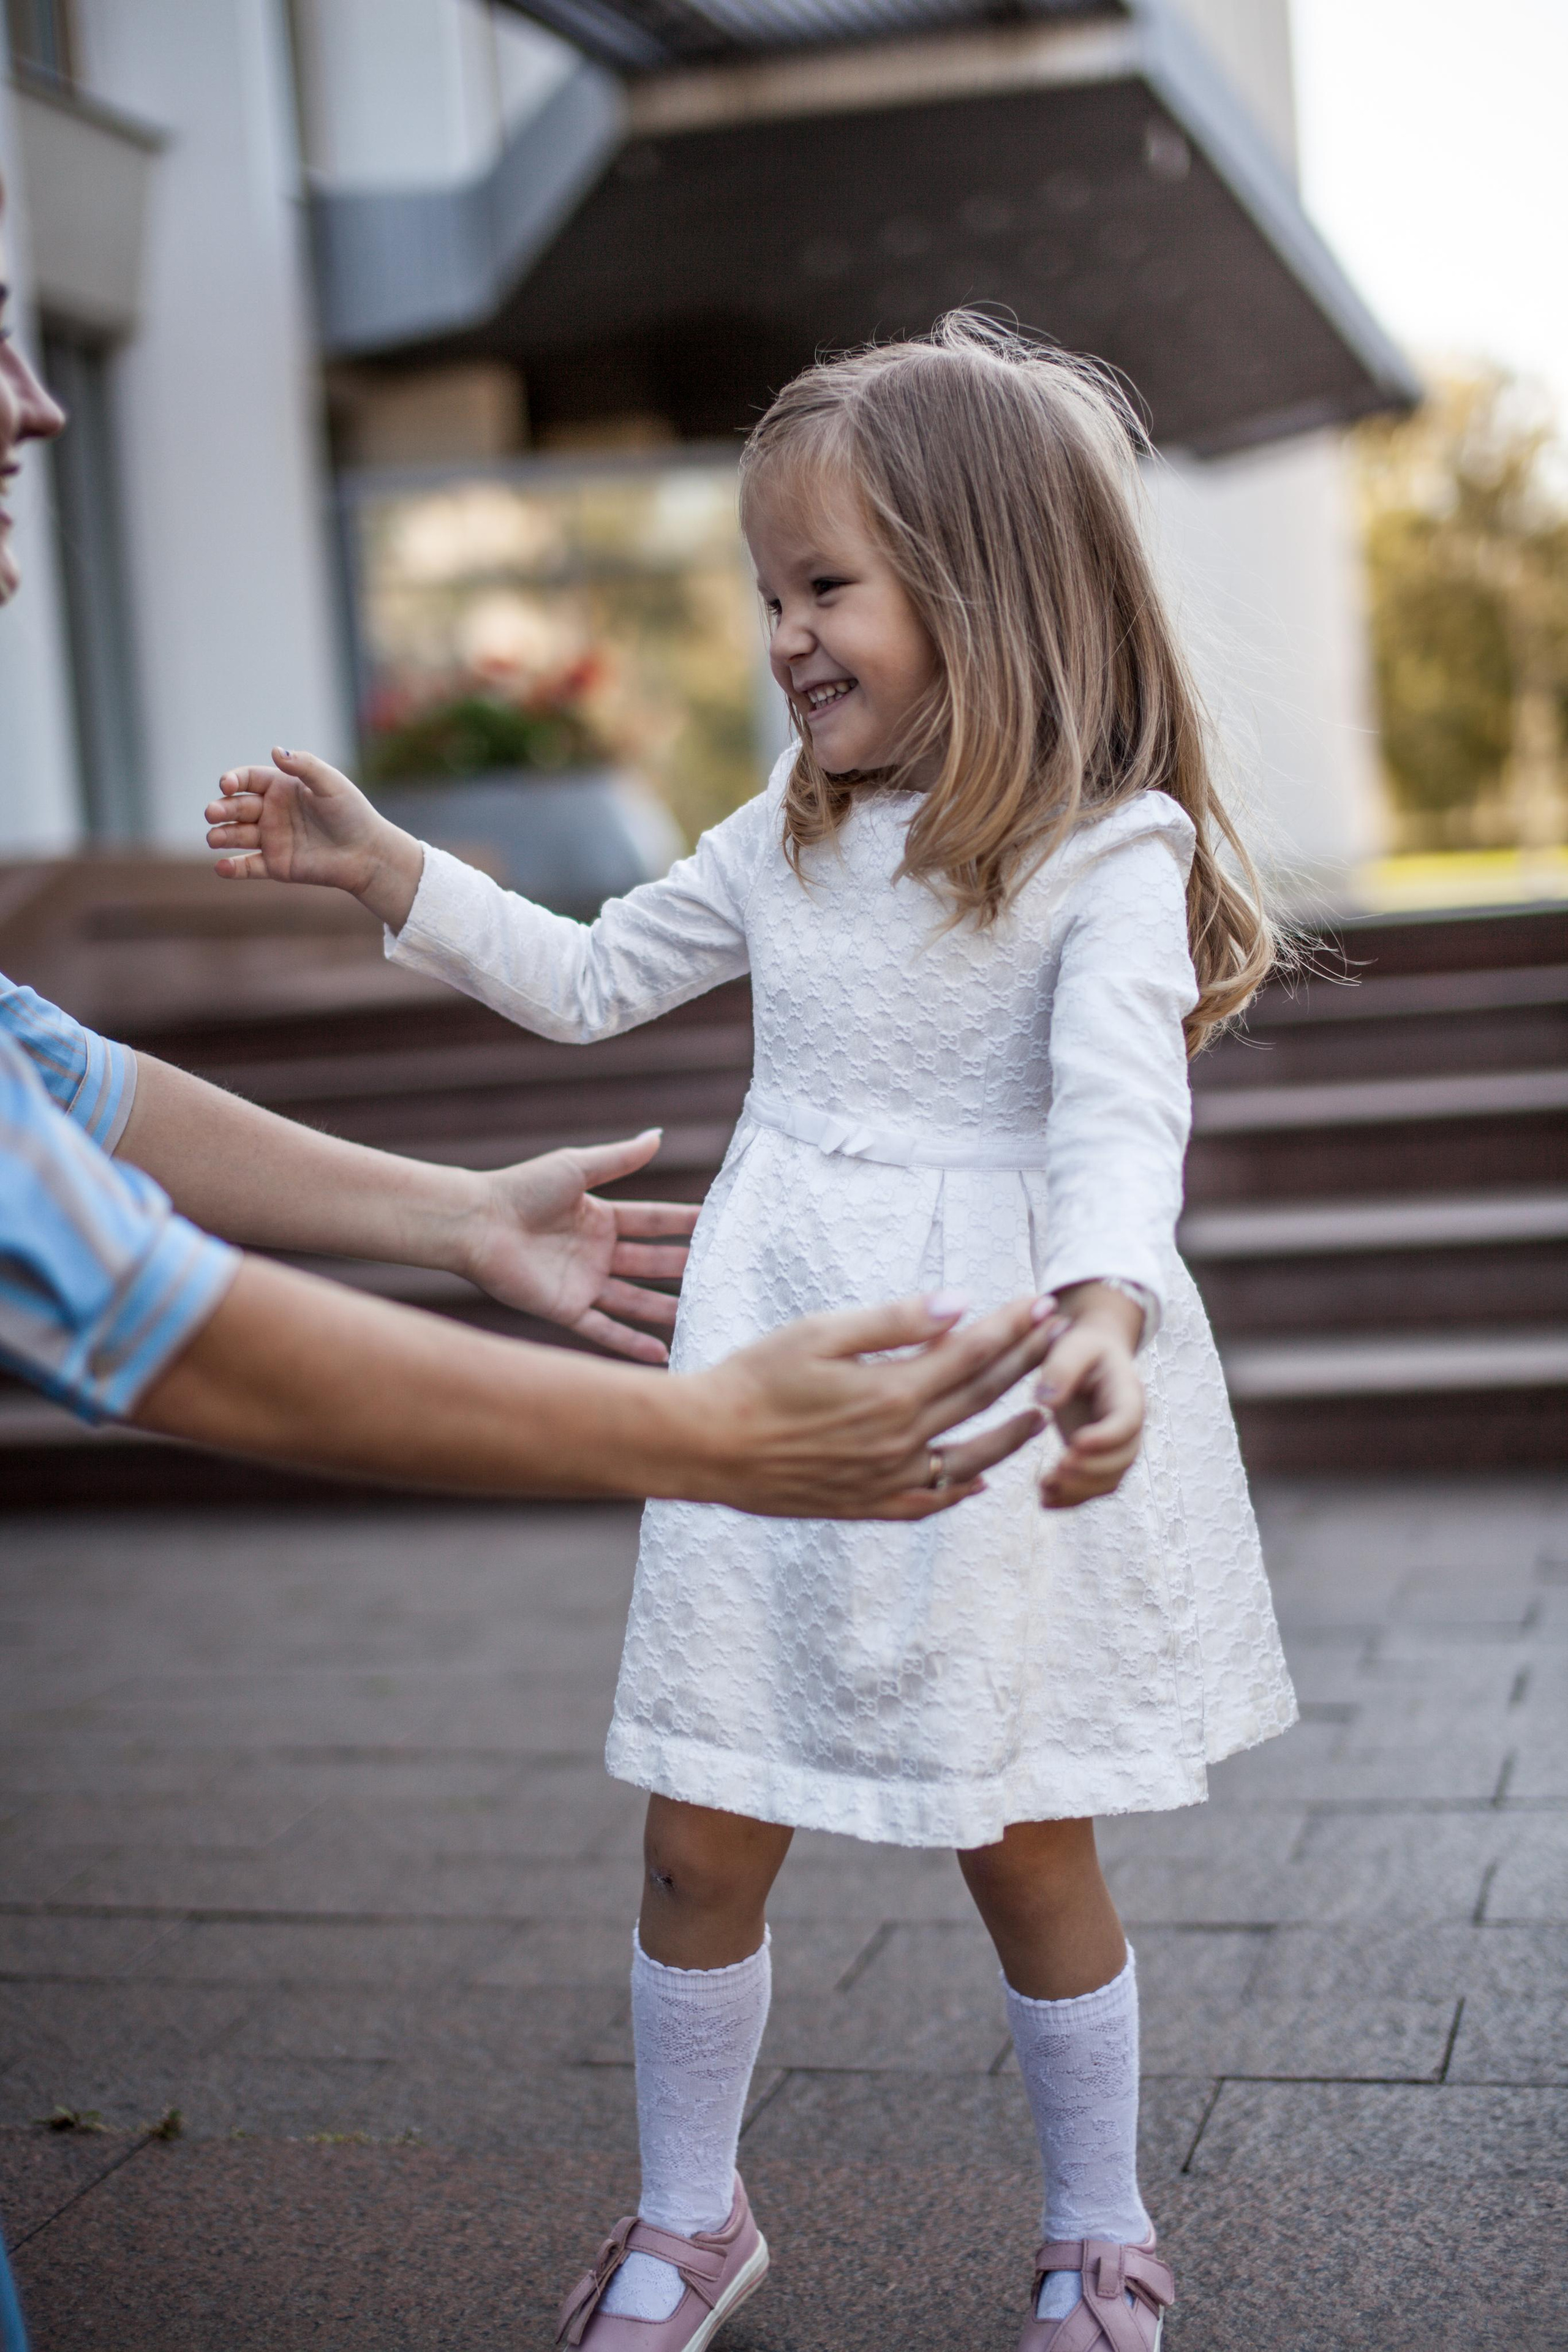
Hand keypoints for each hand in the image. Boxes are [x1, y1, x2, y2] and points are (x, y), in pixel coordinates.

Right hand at [205, 747, 423, 929]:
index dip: (233, 780)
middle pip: (236, 807)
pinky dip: (233, 868)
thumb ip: (305, 766)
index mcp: (281, 788)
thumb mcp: (331, 784)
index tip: (226, 785)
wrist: (367, 853)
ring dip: (221, 836)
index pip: (247, 779)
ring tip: (213, 838)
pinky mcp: (275, 865)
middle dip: (221, 809)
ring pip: (236, 835)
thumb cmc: (352, 813)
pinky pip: (248, 866)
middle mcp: (271, 812)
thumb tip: (275, 751)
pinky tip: (222, 867)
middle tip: (212, 813)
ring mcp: (271, 839)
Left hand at [461, 1131, 698, 1364]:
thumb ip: (619, 1158)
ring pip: (633, 1299)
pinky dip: (630, 1342)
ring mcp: (582, 1282)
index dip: (684, 1222)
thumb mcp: (576, 1168)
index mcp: (600, 1217)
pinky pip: (603, 1329)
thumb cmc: (520, 1189)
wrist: (476, 1223)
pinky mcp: (564, 1308)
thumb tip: (658, 1135)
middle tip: (722, 1273)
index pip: (653, 1221)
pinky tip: (661, 1352)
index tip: (719, 1224)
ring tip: (700, 1315)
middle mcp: (596, 1252)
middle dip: (683, 1267)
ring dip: (664, 1308)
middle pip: (649, 1262)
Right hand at [686, 1292, 1056, 1519]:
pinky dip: (960, 1491)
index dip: (1011, 1327)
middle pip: (978, 1397)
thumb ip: (893, 1321)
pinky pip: (927, 1502)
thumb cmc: (754, 1377)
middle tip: (1056, 1339)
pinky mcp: (865, 1504)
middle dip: (1023, 1363)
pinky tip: (980, 1481)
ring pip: (968, 1457)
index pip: (971, 1353)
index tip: (1040, 1303)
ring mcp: (885, 1478)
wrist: (705, 1444)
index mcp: (891, 1391)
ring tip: (1040, 1414)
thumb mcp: (820, 1333)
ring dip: (1009, 1433)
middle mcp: (899, 1440)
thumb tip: (957, 1306)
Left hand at [1035, 1283, 1145, 1508]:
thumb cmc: (1081, 1346)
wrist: (1090, 1358)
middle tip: (1056, 1469)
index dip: (1105, 1438)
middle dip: (1090, 1469)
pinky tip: (1044, 1499)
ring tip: (1044, 1488)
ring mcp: (1115, 1447)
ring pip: (1109, 1480)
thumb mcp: (1072, 1346)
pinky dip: (1071, 1498)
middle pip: (1122, 1458)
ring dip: (1079, 1490)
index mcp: (1127, 1393)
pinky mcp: (1097, 1460)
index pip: (1127, 1421)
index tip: (1074, 1443)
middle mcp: (1128, 1426)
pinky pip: (1092, 1488)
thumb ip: (1060, 1369)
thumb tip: (1043, 1401)